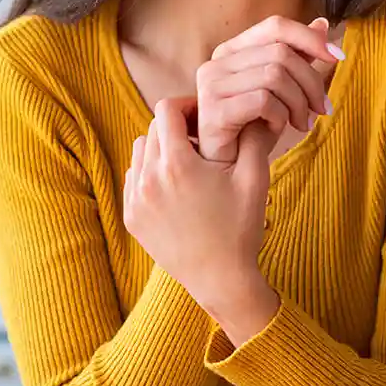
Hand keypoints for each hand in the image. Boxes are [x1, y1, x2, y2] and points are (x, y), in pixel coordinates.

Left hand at [124, 97, 278, 342]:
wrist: (221, 280)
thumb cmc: (241, 228)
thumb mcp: (254, 179)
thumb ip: (252, 138)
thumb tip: (250, 110)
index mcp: (177, 164)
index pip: (167, 109)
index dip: (186, 105)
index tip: (203, 117)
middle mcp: (148, 178)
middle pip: (153, 129)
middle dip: (175, 127)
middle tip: (200, 139)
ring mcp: (136, 199)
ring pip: (140, 152)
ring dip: (160, 149)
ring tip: (188, 163)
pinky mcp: (131, 217)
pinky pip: (133, 178)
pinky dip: (150, 174)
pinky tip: (176, 188)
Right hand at [195, 15, 344, 165]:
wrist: (228, 168)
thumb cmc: (252, 127)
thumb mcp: (281, 88)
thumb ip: (296, 55)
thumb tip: (322, 24)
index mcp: (231, 51)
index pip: (275, 26)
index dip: (310, 38)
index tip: (338, 58)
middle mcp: (216, 62)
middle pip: (281, 53)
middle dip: (311, 82)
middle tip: (322, 109)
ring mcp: (211, 85)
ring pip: (275, 76)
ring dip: (298, 102)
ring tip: (301, 123)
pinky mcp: (214, 110)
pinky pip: (263, 100)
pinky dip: (280, 116)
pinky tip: (277, 128)